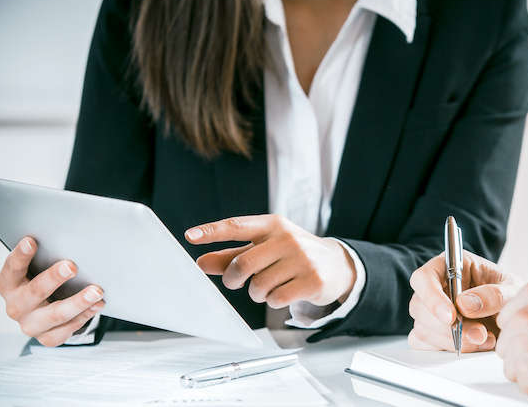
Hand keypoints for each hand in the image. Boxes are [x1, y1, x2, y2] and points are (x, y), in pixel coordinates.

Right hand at [0, 237, 104, 346]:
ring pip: (55, 315)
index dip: (21, 255)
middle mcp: (16, 307)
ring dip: (78, 302)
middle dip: (54, 278)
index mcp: (8, 285)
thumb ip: (44, 257)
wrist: (40, 312)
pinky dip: (85, 316)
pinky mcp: (47, 337)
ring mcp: (30, 325)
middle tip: (71, 266)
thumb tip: (67, 239)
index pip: (12, 268)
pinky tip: (97, 305)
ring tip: (96, 291)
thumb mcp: (35, 269)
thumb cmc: (39, 282)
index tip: (31, 241)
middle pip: (35, 292)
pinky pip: (66, 329)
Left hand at [186, 214, 356, 307]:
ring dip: (257, 292)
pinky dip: (273, 301)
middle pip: (243, 264)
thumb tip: (202, 263)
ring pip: (259, 285)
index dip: (212, 231)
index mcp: (272, 225)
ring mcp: (302, 258)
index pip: (237, 226)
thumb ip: (232, 255)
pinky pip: (276, 299)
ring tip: (269, 286)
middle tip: (236, 282)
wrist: (337, 265)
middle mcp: (287, 238)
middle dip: (233, 279)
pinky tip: (284, 293)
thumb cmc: (292, 255)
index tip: (190, 235)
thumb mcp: (264, 248)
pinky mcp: (312, 280)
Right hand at [408, 251, 524, 351]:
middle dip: (449, 327)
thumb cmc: (510, 295)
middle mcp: (435, 287)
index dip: (432, 298)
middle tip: (480, 333)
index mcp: (450, 266)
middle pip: (419, 307)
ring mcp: (430, 311)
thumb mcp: (511, 289)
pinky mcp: (431, 332)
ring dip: (453, 341)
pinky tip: (471, 346)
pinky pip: (424, 345)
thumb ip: (493, 295)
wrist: (515, 315)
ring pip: (422, 329)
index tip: (452, 317)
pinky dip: (447, 349)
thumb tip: (464, 304)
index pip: (424, 278)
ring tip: (485, 339)